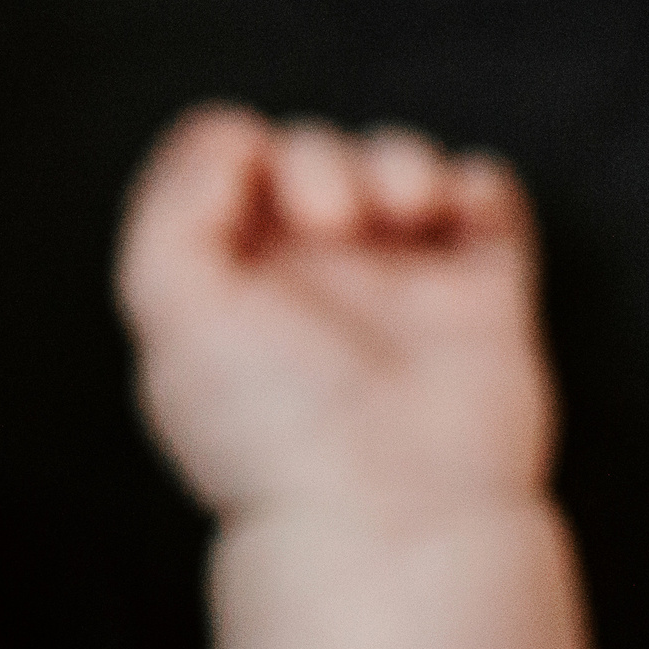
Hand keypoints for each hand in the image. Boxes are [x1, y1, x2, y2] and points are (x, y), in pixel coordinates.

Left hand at [117, 104, 552, 528]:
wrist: (391, 511)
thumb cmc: (268, 425)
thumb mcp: (166, 307)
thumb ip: (171, 205)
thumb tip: (229, 137)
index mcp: (221, 282)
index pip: (219, 170)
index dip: (231, 151)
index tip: (246, 175)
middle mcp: (304, 279)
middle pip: (306, 152)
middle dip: (317, 157)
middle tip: (328, 219)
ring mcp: (395, 286)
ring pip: (393, 163)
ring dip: (396, 159)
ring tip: (400, 212)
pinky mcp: (478, 297)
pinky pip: (482, 198)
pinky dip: (474, 183)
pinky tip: (452, 215)